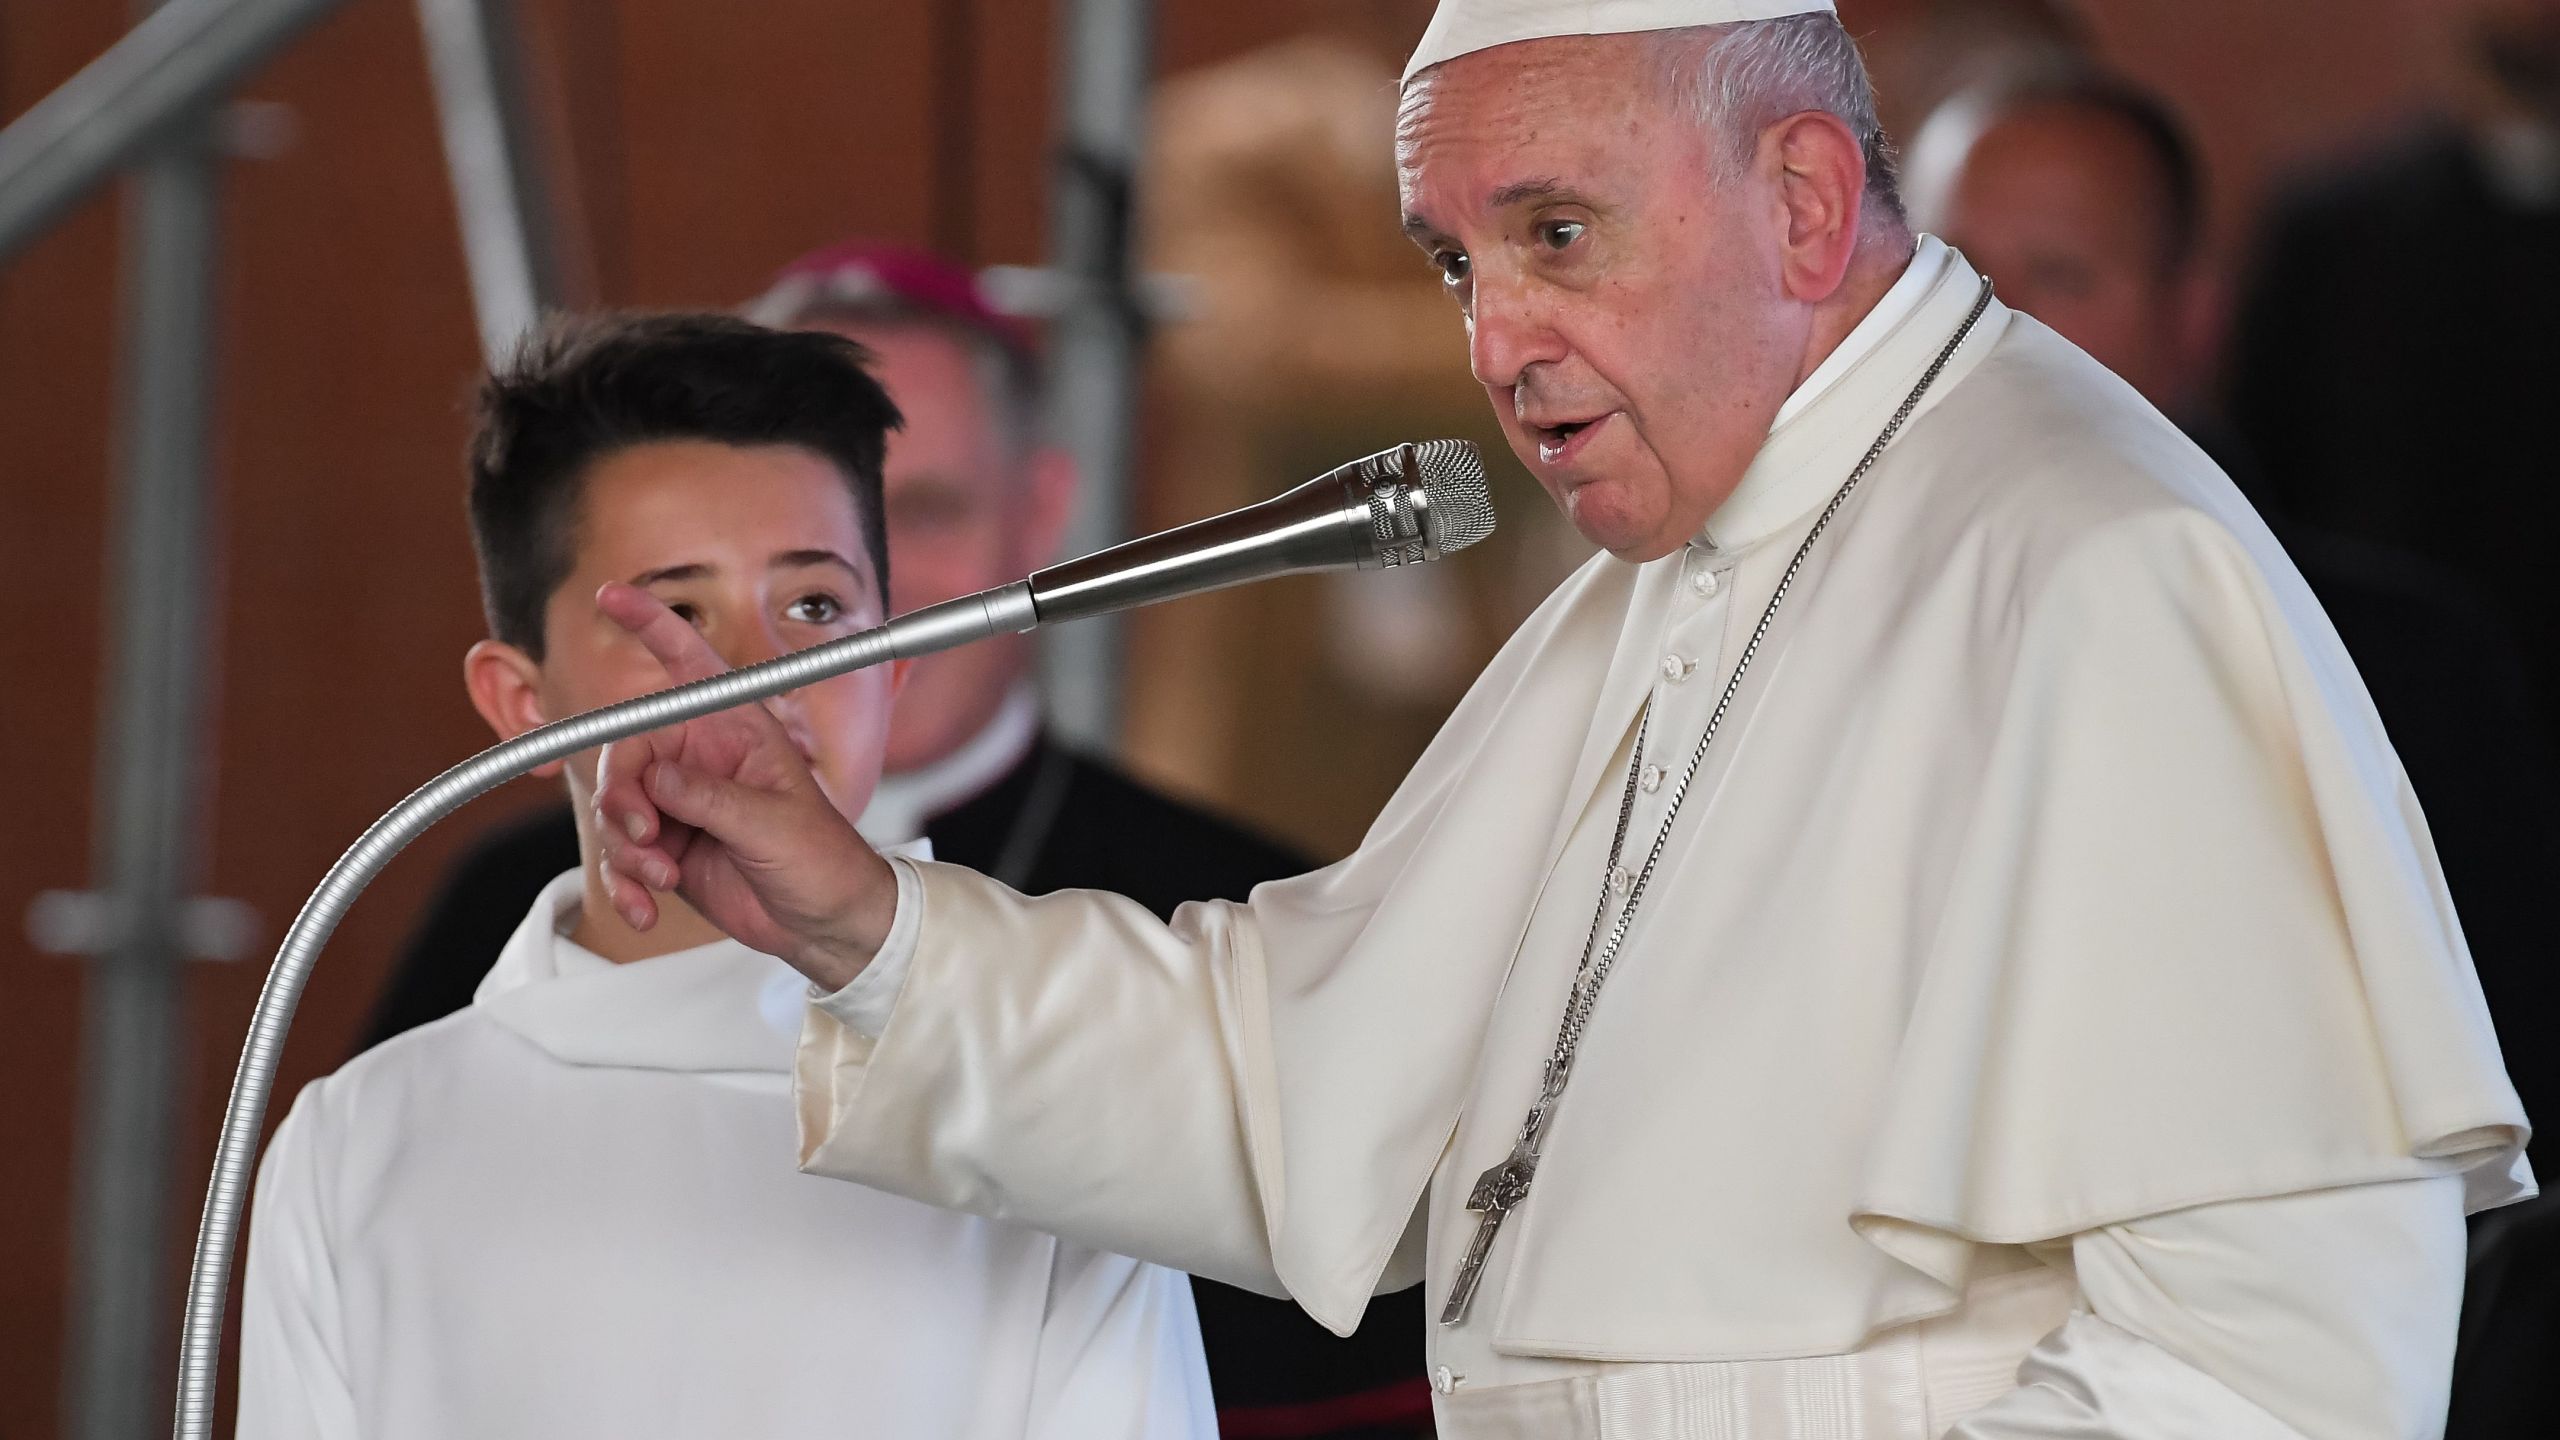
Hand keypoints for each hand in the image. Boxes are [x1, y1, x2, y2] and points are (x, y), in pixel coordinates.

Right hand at [589, 583, 897, 989]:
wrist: (827, 922)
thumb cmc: (822, 860)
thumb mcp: (771, 823)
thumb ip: (709, 797)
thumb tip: (652, 779)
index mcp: (738, 731)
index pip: (690, 665)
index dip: (652, 626)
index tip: (611, 596)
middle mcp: (702, 758)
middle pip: (626, 754)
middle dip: (622, 800)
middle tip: (644, 839)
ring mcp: (681, 803)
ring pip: (617, 809)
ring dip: (626, 851)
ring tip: (662, 881)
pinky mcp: (668, 847)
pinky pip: (622, 856)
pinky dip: (626, 884)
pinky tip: (644, 909)